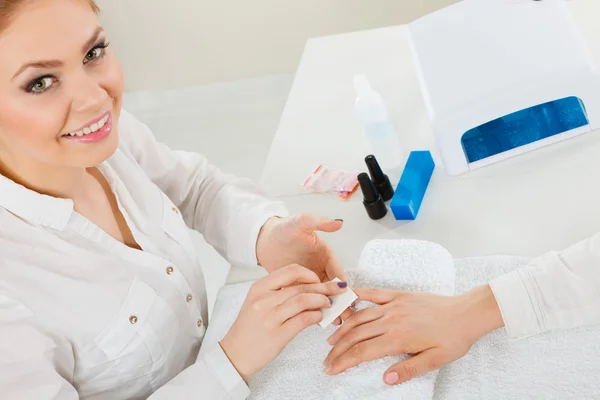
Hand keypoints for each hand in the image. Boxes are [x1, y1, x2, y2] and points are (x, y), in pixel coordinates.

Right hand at [220, 264, 348, 381]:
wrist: (235, 353)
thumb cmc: (250, 328)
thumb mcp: (258, 302)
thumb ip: (279, 292)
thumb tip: (309, 288)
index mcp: (259, 287)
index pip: (290, 271)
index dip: (310, 274)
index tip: (319, 280)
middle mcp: (264, 299)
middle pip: (301, 286)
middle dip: (324, 287)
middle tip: (337, 289)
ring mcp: (270, 317)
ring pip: (304, 300)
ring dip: (321, 300)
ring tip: (329, 304)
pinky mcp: (278, 334)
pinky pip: (303, 320)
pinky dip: (316, 316)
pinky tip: (320, 317)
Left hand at [256, 214, 350, 323]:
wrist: (265, 239)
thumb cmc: (283, 229)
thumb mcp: (301, 222)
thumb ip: (318, 222)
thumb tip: (337, 222)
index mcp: (325, 254)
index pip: (338, 272)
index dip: (343, 285)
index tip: (347, 297)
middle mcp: (320, 267)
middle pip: (332, 287)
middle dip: (339, 301)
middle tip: (344, 315)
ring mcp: (310, 278)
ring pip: (321, 295)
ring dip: (327, 306)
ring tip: (333, 321)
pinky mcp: (298, 286)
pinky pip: (307, 298)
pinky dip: (312, 307)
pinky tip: (315, 318)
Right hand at [323, 285, 503, 384]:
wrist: (467, 313)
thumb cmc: (453, 339)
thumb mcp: (434, 360)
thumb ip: (408, 370)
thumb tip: (385, 379)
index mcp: (398, 338)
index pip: (362, 351)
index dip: (343, 361)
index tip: (331, 369)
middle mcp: (391, 320)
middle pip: (356, 335)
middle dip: (338, 349)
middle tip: (327, 360)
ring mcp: (393, 306)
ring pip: (360, 317)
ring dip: (343, 328)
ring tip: (331, 340)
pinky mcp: (398, 296)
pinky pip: (373, 294)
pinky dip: (357, 295)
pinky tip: (346, 298)